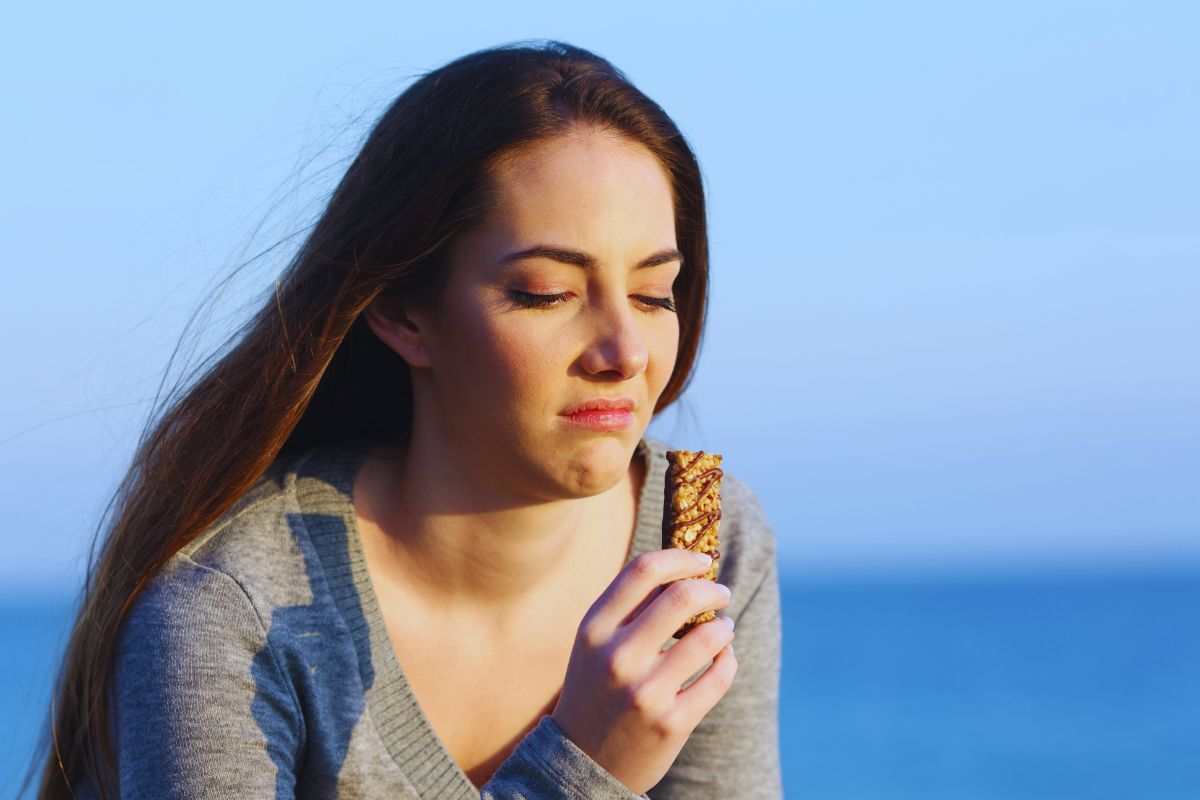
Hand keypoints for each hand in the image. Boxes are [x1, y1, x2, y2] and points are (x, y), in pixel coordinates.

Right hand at [550, 548, 736, 794]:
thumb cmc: (596, 687)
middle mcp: (617, 658)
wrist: (584, 760)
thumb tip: (684, 569)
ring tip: (723, 628)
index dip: (681, 558)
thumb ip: (628, 606)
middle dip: (712, 589)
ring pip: (708, 637)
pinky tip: (724, 657)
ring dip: (724, 626)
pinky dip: (729, 659)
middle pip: (682, 597)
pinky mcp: (671, 723)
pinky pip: (720, 677)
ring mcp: (645, 693)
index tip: (703, 561)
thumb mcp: (595, 643)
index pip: (643, 571)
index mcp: (594, 629)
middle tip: (721, 593)